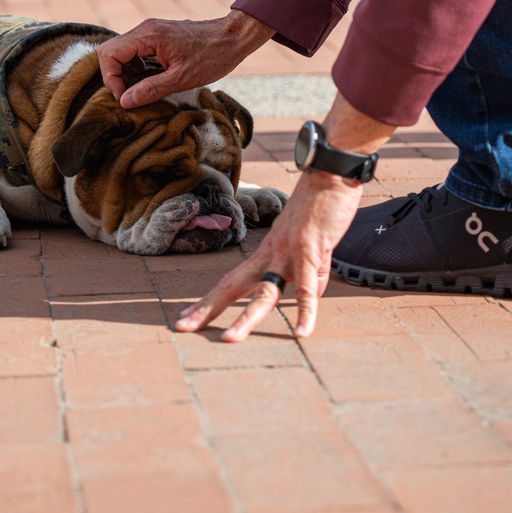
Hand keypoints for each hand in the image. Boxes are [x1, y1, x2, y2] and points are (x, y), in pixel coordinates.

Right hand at [98, 10, 274, 107]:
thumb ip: (151, 89)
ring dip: (124, 72)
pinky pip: (135, 50)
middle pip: (111, 51)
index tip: (125, 97)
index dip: (112, 79)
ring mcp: (151, 30)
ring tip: (140, 89)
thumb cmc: (212, 56)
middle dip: (114, 75)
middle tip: (129, 95)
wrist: (233, 37)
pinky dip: (135, 66)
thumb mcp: (181, 79)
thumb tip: (125, 101)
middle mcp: (146, 29)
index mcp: (148, 35)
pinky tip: (148, 79)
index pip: (110, 54)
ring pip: (121, 50)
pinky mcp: (157, 35)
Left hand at [174, 171, 364, 340]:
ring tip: (230, 340)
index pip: (230, 280)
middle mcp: (271, 253)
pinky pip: (307, 288)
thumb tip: (313, 293)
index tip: (186, 318)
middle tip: (182, 328)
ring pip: (264, 292)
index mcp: (266, 251)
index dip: (209, 300)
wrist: (328, 173)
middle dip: (208, 309)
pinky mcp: (311, 251)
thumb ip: (308, 269)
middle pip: (233, 286)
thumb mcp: (308, 242)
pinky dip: (305, 311)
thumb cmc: (319, 204)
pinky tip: (301, 332)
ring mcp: (288, 252)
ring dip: (246, 318)